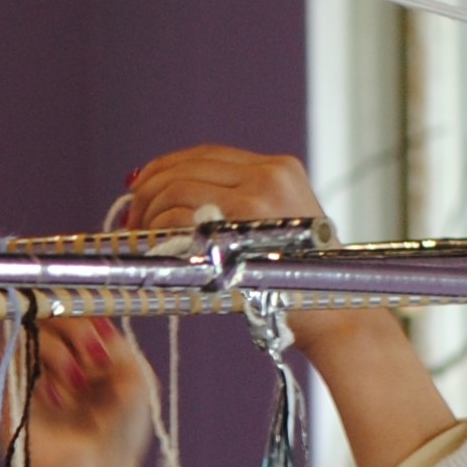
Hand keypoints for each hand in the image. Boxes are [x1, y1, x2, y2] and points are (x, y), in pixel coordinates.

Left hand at [124, 144, 454, 466]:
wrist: (333, 312)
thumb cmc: (293, 283)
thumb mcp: (273, 228)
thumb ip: (233, 207)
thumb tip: (166, 199)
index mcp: (277, 169)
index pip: (204, 154)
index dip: (164, 168)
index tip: (139, 188)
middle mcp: (270, 173)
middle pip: (184, 166)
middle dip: (147, 191)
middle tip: (133, 220)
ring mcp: (260, 194)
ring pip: (177, 186)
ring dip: (149, 212)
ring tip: (144, 237)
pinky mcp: (247, 222)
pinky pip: (184, 212)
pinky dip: (160, 227)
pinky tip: (157, 244)